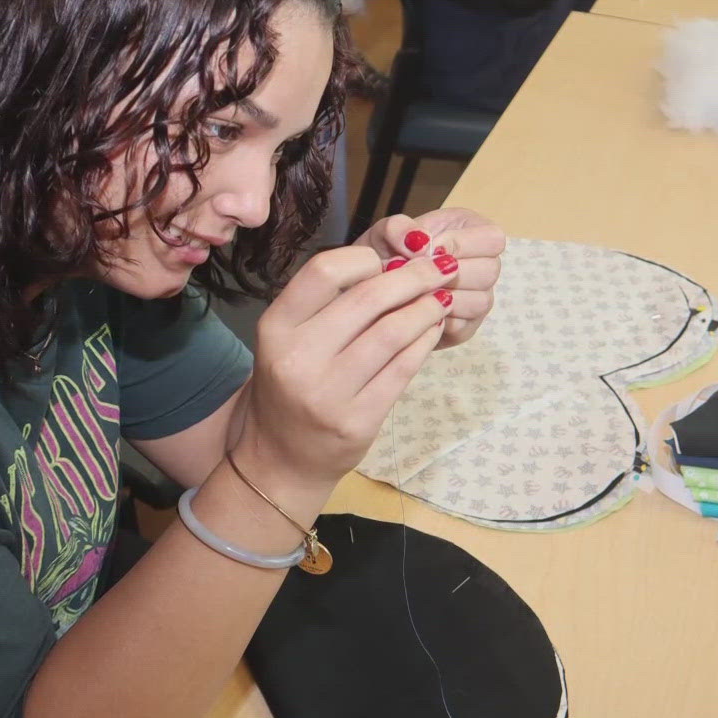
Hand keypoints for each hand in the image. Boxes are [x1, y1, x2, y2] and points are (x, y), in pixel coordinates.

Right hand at [241, 245, 455, 486]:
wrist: (280, 458)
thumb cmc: (291, 386)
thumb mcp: (288, 339)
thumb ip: (328, 304)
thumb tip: (395, 265)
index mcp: (276, 327)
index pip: (324, 271)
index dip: (364, 258)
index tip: (387, 261)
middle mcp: (297, 358)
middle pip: (368, 298)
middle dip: (414, 276)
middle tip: (440, 267)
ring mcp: (327, 393)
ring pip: (392, 332)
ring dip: (426, 307)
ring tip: (441, 297)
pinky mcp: (358, 421)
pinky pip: (403, 369)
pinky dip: (425, 342)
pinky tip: (434, 329)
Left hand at [355, 209, 505, 348]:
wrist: (373, 289)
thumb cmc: (386, 254)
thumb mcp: (384, 232)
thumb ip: (399, 227)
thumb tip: (421, 244)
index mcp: (473, 231)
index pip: (492, 238)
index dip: (461, 244)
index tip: (430, 249)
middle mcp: (484, 265)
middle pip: (490, 271)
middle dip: (450, 274)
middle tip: (417, 274)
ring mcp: (479, 298)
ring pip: (479, 301)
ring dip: (442, 296)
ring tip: (414, 291)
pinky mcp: (467, 327)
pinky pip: (462, 326)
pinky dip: (435, 317)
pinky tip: (416, 308)